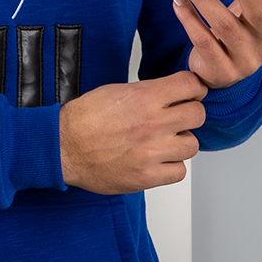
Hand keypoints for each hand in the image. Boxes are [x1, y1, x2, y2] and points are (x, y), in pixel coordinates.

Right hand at [59, 71, 207, 193]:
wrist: (63, 147)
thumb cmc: (85, 119)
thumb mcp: (117, 91)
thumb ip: (149, 91)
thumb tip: (173, 91)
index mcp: (144, 98)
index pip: (191, 85)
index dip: (193, 88)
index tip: (189, 93)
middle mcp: (152, 124)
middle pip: (198, 115)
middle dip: (189, 114)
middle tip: (177, 118)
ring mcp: (151, 152)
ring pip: (192, 145)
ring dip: (181, 142)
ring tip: (164, 141)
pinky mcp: (147, 177)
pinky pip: (180, 172)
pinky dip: (172, 166)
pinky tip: (158, 160)